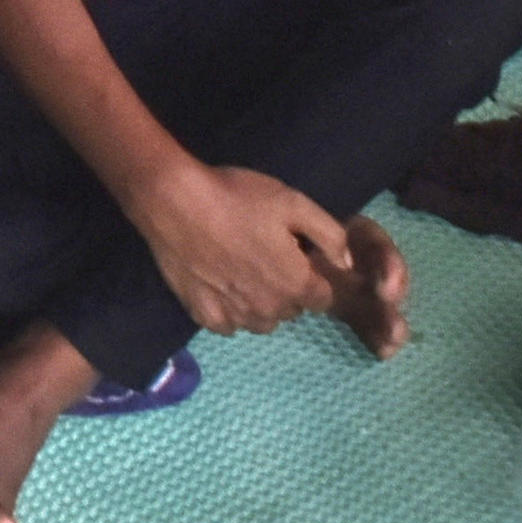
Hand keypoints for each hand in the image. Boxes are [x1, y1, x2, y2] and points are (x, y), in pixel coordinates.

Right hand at [128, 153, 356, 337]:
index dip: (313, 275)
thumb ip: (330, 235)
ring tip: (243, 269)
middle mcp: (269, 310)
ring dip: (261, 303)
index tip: (297, 255)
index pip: (322, 298)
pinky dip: (230, 310)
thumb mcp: (293, 202)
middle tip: (266, 255)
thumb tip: (347, 263)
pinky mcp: (204, 316)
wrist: (173, 201)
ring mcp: (235, 316)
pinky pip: (229, 324)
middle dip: (287, 289)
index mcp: (296, 284)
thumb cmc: (237, 198)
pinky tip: (220, 282)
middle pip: (291, 310)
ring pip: (261, 321)